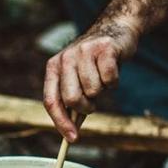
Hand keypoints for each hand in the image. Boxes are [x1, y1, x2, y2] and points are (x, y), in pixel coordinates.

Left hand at [43, 19, 139, 141]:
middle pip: (71, 99)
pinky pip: (110, 80)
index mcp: (54, 67)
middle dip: (86, 107)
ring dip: (103, 91)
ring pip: (94, 90)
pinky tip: (113, 68)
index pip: (51, 101)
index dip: (61, 122)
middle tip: (93, 102)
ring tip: (103, 77)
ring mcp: (84, 51)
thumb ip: (73, 104)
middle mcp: (65, 58)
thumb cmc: (95, 62)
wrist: (116, 29)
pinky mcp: (104, 48)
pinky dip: (114, 81)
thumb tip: (71, 134)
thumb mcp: (79, 80)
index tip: (72, 139)